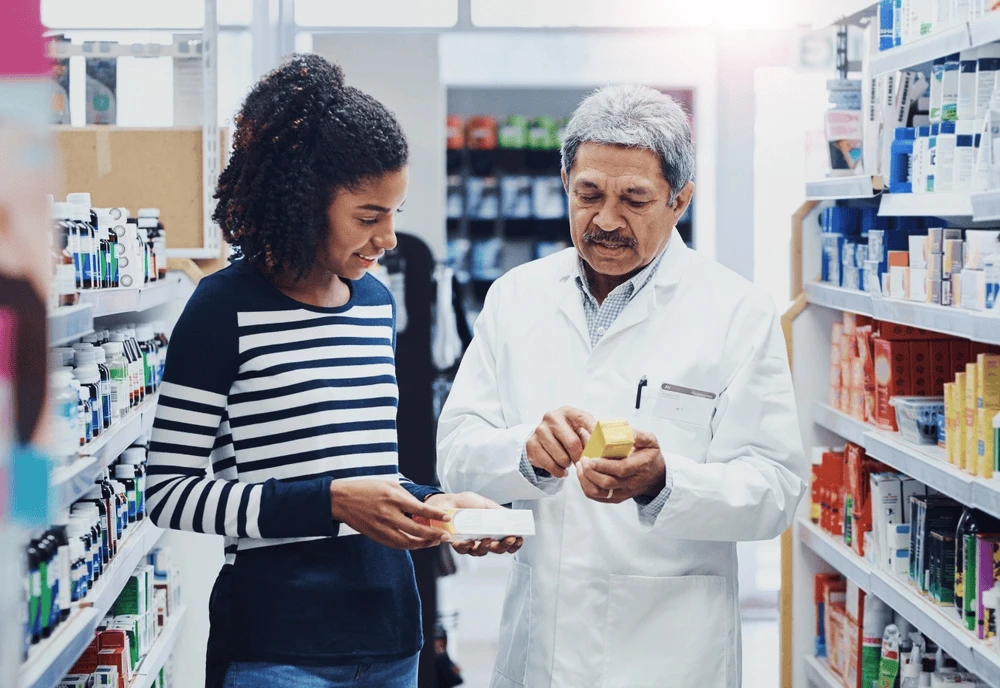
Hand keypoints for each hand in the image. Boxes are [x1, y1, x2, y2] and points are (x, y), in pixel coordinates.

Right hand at [330, 479, 451, 549]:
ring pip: (407, 542)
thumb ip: (406, 496)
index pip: (419, 510)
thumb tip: (422, 508)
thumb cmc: (366, 488)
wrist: (342, 500)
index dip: (435, 515)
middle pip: (416, 530)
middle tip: (445, 536)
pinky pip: (396, 545)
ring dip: (423, 544)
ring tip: (434, 542)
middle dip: (434, 535)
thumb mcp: (389, 484)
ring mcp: (382, 527)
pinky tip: (418, 544)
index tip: (447, 518)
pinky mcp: (376, 536)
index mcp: (393, 498)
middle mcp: (388, 514)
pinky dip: (409, 546)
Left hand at [424, 492, 523, 556]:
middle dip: (506, 546)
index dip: (514, 543)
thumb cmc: (466, 503)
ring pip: (482, 552)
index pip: (506, 541)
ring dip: (487, 547)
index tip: (520, 538)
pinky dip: (468, 546)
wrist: (446, 501)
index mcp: (492, 530)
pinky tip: (471, 541)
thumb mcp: (485, 504)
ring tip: (488, 539)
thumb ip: (498, 511)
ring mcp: (471, 543)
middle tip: (510, 539)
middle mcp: (483, 539)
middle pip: (498, 549)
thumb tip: (512, 517)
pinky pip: (464, 549)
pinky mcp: (457, 544)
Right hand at [526, 406, 595, 477]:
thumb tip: (606, 446)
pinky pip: (551, 466)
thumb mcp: (580, 428)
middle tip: (583, 462)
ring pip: (562, 457)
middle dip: (580, 457)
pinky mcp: (531, 445)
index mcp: (568, 411)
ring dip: (568, 464)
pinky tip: (561, 468)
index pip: (584, 420)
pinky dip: (559, 471)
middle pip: (573, 443)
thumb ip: (593, 434)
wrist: (543, 438)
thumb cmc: (568, 433)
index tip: (602, 445)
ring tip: (568, 460)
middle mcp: (552, 417)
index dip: (594, 433)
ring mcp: (539, 430)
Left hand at [576, 430, 665, 503]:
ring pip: (600, 493)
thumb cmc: (650, 456)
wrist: (656, 477)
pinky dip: (587, 487)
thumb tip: (627, 432)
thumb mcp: (651, 441)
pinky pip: (598, 497)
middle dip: (590, 472)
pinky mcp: (617, 498)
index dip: (603, 465)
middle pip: (607, 483)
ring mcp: (623, 493)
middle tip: (582, 459)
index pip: (620, 469)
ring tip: (580, 465)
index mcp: (639, 467)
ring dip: (586, 480)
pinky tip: (583, 475)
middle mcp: (631, 483)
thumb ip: (640, 435)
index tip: (590, 458)